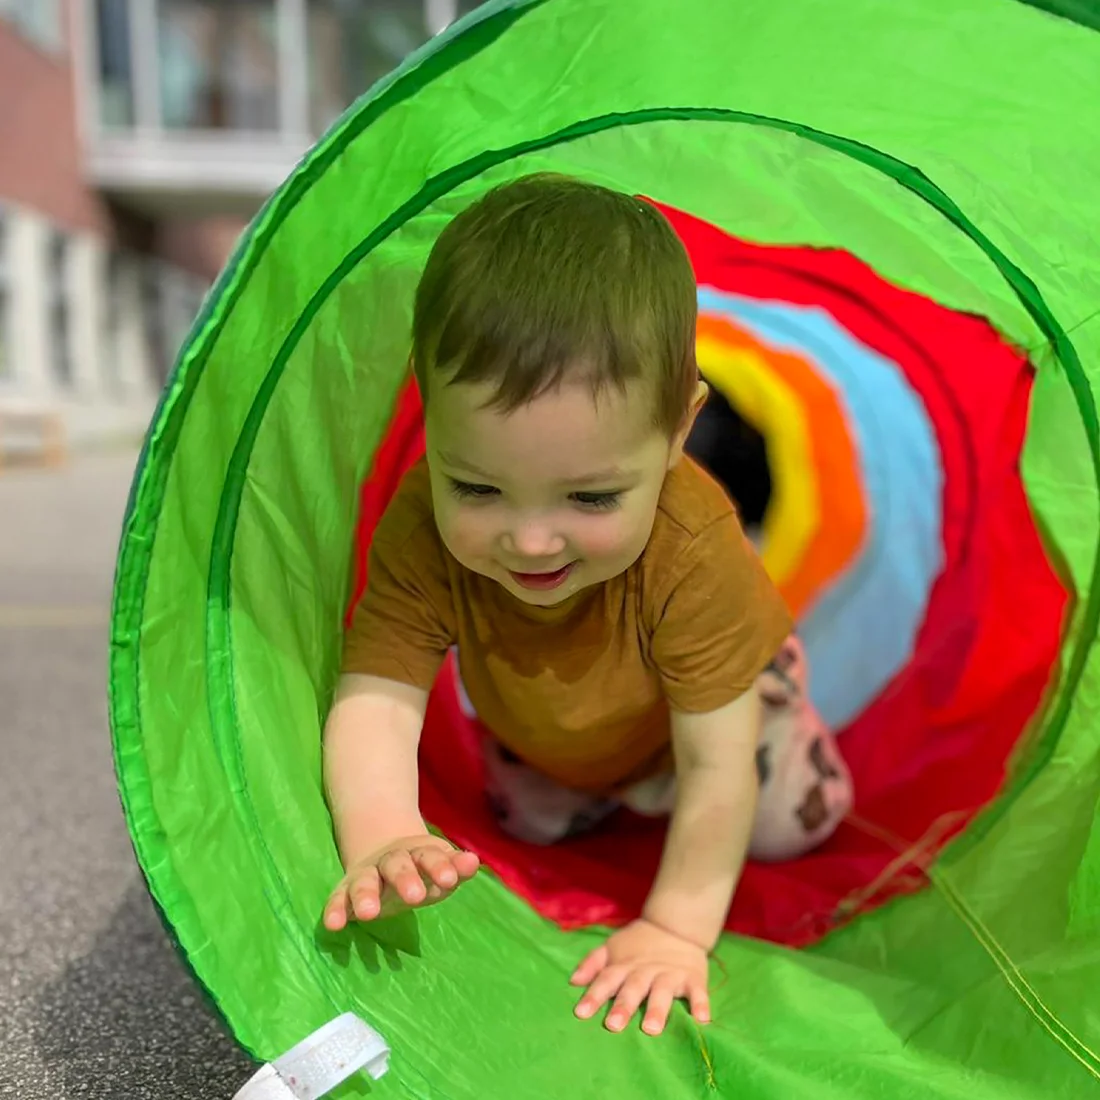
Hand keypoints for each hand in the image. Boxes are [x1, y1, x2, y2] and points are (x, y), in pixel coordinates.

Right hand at [323, 834, 479, 929]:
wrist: (384, 854)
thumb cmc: (421, 870)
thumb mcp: (440, 869)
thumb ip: (456, 869)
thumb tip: (474, 862)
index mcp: (418, 854)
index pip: (430, 857)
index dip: (439, 867)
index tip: (450, 881)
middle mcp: (391, 862)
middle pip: (396, 865)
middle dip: (405, 879)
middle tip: (415, 897)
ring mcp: (367, 875)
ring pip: (365, 881)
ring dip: (366, 895)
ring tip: (368, 914)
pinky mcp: (346, 891)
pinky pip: (338, 898)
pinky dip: (335, 910)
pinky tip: (334, 925)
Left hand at [570, 918, 709, 1034]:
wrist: (676, 925)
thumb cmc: (638, 945)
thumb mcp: (613, 948)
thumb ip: (593, 963)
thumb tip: (573, 981)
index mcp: (625, 965)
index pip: (607, 979)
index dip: (594, 996)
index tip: (581, 1013)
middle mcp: (646, 970)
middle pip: (633, 988)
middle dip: (623, 1006)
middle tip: (613, 1026)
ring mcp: (670, 974)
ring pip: (663, 992)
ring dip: (657, 1009)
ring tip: (651, 1029)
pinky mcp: (693, 978)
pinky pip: (698, 992)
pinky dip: (700, 1004)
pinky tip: (702, 1020)